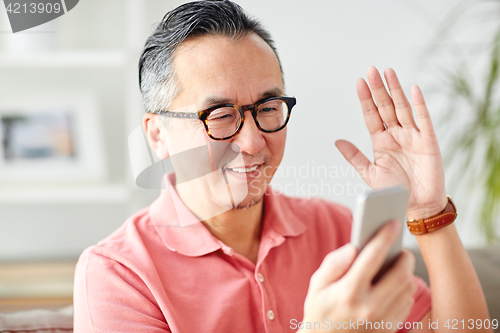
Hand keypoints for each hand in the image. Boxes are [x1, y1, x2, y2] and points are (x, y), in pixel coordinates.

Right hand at [301, 221, 415, 332]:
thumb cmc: (319, 311)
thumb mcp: (316, 286)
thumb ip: (333, 264)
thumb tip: (353, 247)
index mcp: (348, 291)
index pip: (372, 257)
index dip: (384, 236)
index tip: (392, 223)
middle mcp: (369, 307)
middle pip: (400, 274)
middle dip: (404, 257)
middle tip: (400, 249)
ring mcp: (382, 321)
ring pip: (407, 289)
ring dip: (405, 274)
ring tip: (396, 266)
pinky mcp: (389, 329)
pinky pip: (406, 304)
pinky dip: (404, 290)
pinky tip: (392, 286)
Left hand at [335, 67, 446, 219]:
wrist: (416, 207)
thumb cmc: (394, 191)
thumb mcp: (370, 172)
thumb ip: (354, 156)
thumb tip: (337, 141)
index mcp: (381, 141)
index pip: (371, 115)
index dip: (365, 99)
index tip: (358, 82)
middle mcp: (396, 135)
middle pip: (385, 107)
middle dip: (378, 89)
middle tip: (371, 70)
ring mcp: (412, 136)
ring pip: (402, 108)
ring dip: (395, 90)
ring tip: (387, 72)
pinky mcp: (428, 142)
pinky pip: (423, 120)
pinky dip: (419, 104)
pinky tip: (413, 89)